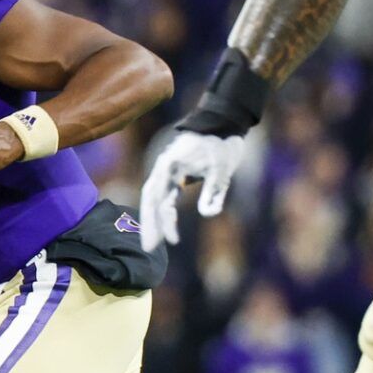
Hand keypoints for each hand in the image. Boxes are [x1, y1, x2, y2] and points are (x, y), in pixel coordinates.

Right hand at [137, 129, 247, 251]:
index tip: (172, 241)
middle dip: (149, 224)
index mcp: (170, 165)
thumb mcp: (223, 168)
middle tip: (148, 248)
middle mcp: (163, 169)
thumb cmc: (222, 144)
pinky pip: (163, 196)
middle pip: (149, 200)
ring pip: (153, 199)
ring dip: (153, 220)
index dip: (162, 221)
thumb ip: (215, 191)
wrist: (224, 124)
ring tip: (154, 243)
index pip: (158, 197)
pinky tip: (167, 226)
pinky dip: (163, 212)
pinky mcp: (175, 174)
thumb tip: (207, 214)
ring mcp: (167, 171)